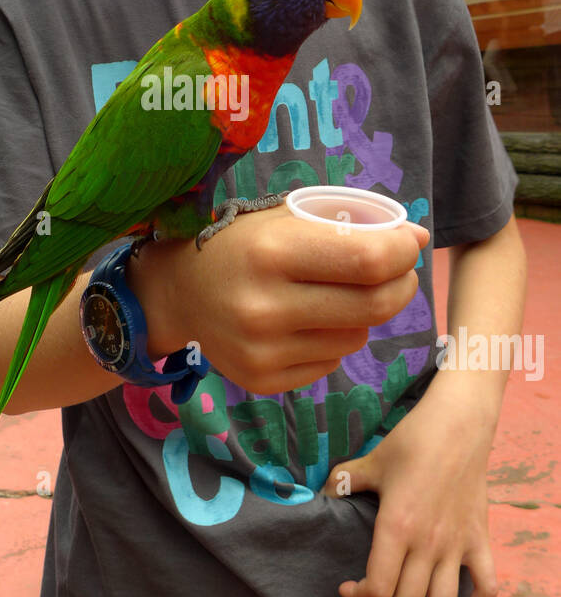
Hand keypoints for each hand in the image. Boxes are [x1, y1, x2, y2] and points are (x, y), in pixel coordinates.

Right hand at [127, 203, 429, 395]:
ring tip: (338, 295)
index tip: (408, 244)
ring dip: (365, 315)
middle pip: (373, 305)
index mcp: (272, 251)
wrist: (178, 292)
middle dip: (401, 285)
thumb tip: (419, 238)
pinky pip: (330, 361)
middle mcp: (265, 306)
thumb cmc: (242, 244)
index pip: (368, 261)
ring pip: (357, 337)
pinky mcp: (262, 380)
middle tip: (399, 273)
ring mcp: (262, 350)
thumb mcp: (284, 217)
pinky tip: (307, 321)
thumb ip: (348, 223)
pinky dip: (334, 339)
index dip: (401, 253)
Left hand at [322, 387, 497, 596]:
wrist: (459, 424)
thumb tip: (320, 494)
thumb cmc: (412, 441)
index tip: (346, 591)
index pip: (378, 588)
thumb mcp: (370, 460)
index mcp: (397, 526)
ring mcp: (458, 545)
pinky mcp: (479, 540)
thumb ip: (343, 482)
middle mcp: (429, 543)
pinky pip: (486, 587)